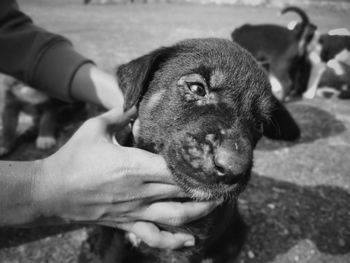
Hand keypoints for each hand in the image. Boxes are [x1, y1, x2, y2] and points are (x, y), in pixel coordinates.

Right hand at [33, 108, 218, 248]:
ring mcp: (133, 210)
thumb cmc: (72, 158)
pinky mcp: (126, 223)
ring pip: (174, 217)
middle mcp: (139, 191)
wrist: (50, 192)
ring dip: (198, 213)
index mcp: (134, 165)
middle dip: (206, 190)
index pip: (175, 168)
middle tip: (225, 183)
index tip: (215, 164)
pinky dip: (173, 241)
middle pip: (182, 192)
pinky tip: (189, 241)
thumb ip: (119, 114)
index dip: (198, 168)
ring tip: (216, 206)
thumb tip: (136, 102)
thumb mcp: (95, 129)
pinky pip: (153, 237)